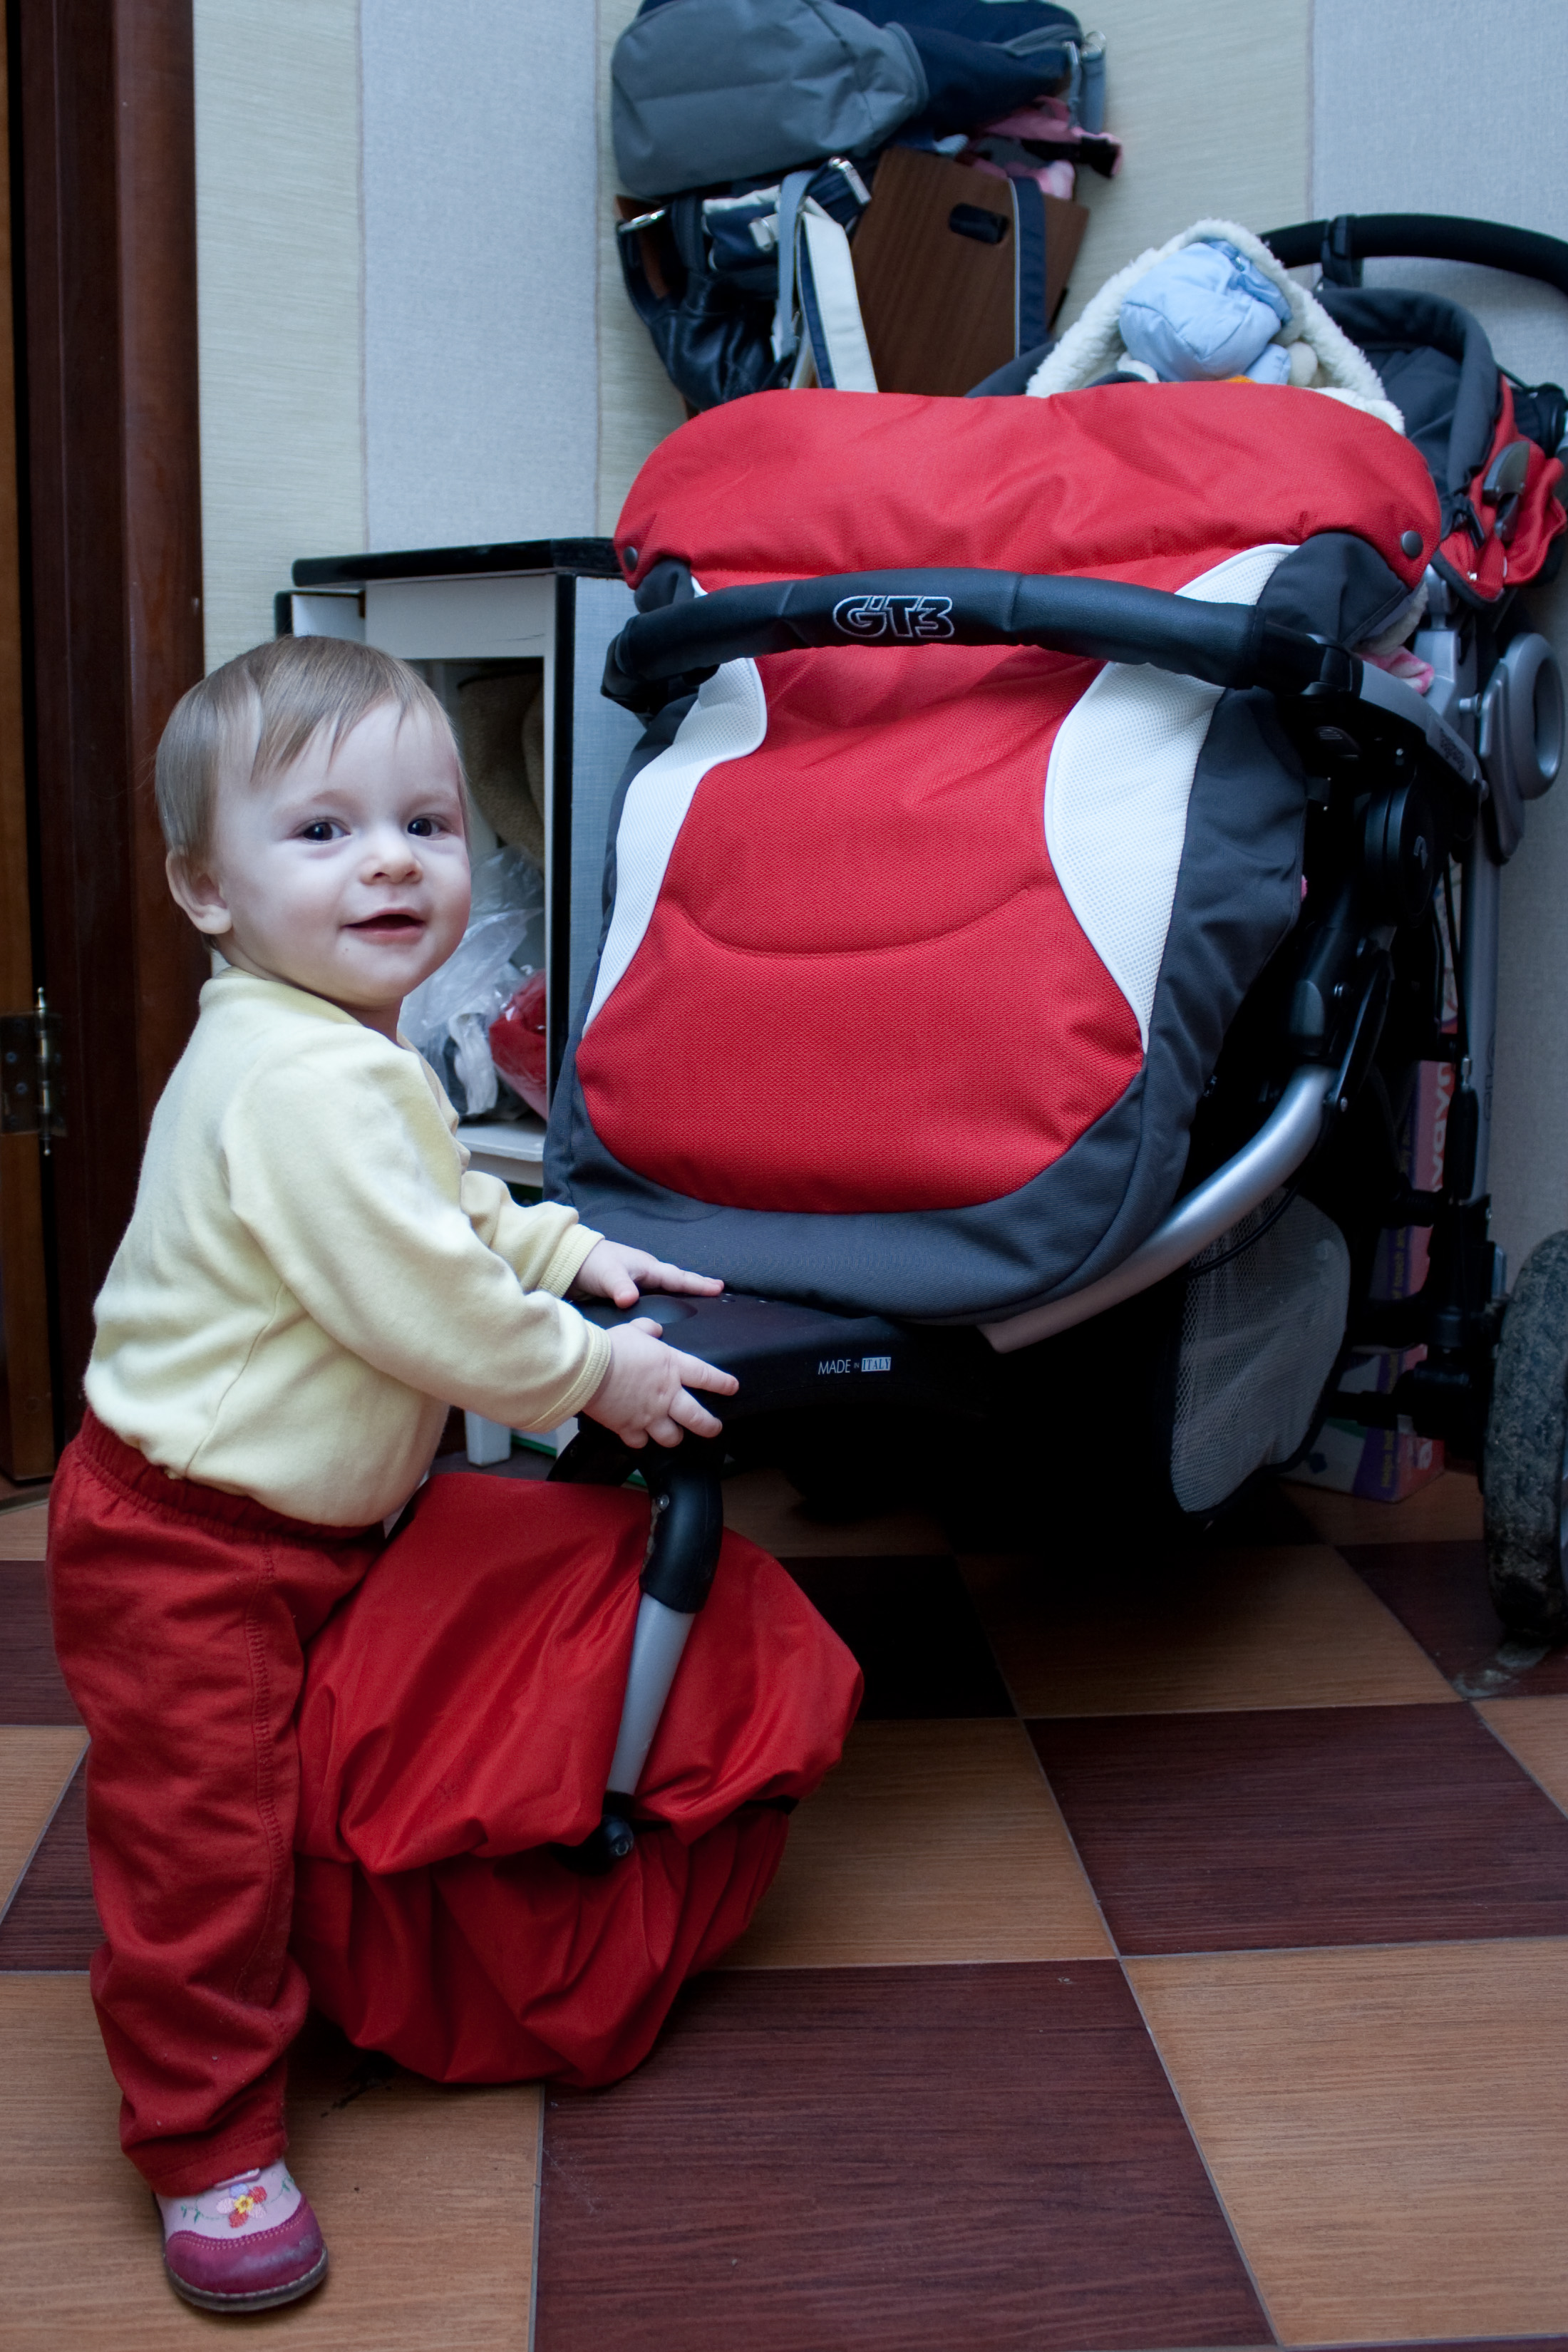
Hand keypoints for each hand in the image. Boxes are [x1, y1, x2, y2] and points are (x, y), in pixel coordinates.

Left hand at [573, 1238, 723, 1309]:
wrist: (570, 1261)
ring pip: (665, 1286)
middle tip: (718, 1290)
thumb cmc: (591, 1264)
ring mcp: (637, 1280)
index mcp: (647, 1267)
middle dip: (696, 1284)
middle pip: (676, 1279)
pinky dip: (665, 1298)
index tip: (719, 1288)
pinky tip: (666, 1307)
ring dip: (681, 1290)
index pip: (677, 1277)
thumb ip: (620, 1288)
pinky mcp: (628, 1289)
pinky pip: (653, 1294)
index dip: (698, 1284)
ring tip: (699, 1299)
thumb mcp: (607, 1275)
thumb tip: (630, 1300)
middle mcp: (646, 1272)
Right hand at [584, 1318, 737, 1448]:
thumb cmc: (610, 1347)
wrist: (588, 1369)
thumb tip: (654, 1329)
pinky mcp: (629, 1428)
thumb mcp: (633, 1329)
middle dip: (709, 1425)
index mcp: (672, 1368)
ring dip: (674, 1436)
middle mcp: (666, 1395)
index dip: (723, 1383)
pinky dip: (640, 1440)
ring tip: (674, 1434)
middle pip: (698, 1418)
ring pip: (672, 1437)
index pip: (707, 1376)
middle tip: (713, 1428)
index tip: (732, 1388)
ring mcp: (649, 1415)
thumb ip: (648, 1329)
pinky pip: (640, 1442)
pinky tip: (639, 1436)